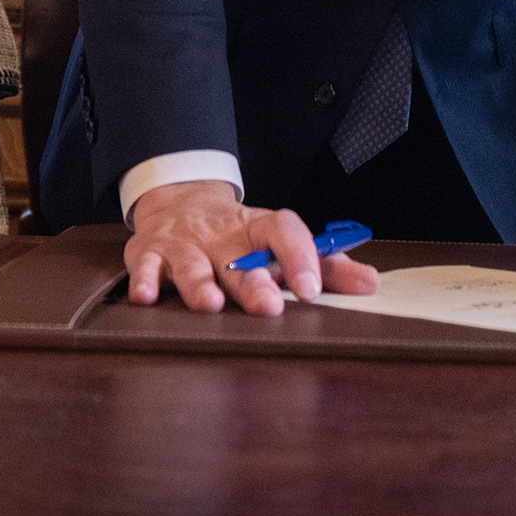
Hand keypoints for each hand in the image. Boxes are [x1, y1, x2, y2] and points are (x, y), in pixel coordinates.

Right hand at [122, 181, 381, 317]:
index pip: (284, 231)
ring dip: (199, 283)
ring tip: (209, 305)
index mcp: (259, 229)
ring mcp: (185, 244)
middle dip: (252, 283)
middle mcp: (223, 236)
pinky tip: (147, 297)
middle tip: (267, 308)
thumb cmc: (240, 238)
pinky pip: (145, 266)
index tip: (310, 288)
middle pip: (240, 258)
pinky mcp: (150, 253)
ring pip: (192, 263)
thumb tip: (371, 283)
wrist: (181, 206)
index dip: (300, 256)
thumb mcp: (281, 247)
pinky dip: (144, 280)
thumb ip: (326, 267)